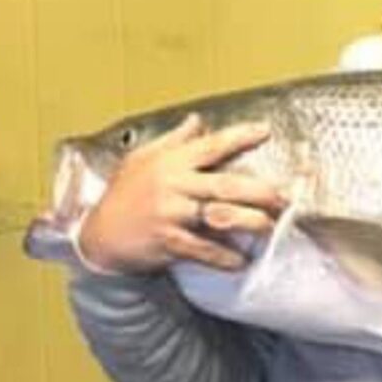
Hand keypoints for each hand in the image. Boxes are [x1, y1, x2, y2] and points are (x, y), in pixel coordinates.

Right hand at [76, 115, 286, 274]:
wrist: (98, 236)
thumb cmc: (121, 196)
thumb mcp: (141, 159)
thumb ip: (172, 140)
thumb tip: (197, 121)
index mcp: (170, 163)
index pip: (211, 145)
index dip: (239, 137)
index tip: (265, 132)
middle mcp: (173, 186)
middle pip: (225, 184)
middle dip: (259, 190)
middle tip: (283, 196)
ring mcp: (170, 214)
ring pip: (219, 216)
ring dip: (249, 222)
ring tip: (269, 225)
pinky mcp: (167, 241)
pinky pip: (202, 249)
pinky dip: (223, 256)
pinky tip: (241, 260)